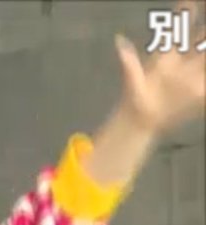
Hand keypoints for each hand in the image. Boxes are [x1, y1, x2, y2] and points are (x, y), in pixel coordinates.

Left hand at [114, 2, 205, 132]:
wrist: (140, 121)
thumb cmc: (134, 98)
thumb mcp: (131, 80)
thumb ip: (129, 62)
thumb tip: (119, 40)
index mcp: (165, 56)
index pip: (176, 31)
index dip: (183, 15)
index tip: (190, 1)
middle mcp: (181, 62)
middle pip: (199, 40)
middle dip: (205, 31)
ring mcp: (192, 76)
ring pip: (205, 57)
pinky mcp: (199, 92)